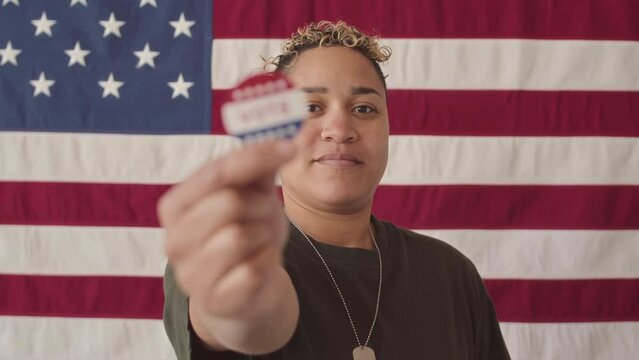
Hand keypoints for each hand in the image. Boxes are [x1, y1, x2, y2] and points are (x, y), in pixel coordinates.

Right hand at [158, 140, 296, 318]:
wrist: (249, 290)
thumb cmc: (247, 232)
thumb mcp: (251, 194)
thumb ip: (260, 165)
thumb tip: (290, 135)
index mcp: (176, 205)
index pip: (217, 171)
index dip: (257, 156)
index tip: (291, 147)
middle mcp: (174, 239)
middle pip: (229, 202)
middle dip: (259, 205)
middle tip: (264, 213)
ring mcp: (190, 274)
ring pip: (240, 235)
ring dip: (263, 234)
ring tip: (259, 240)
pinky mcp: (214, 300)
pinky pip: (253, 269)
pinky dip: (267, 262)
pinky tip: (259, 265)